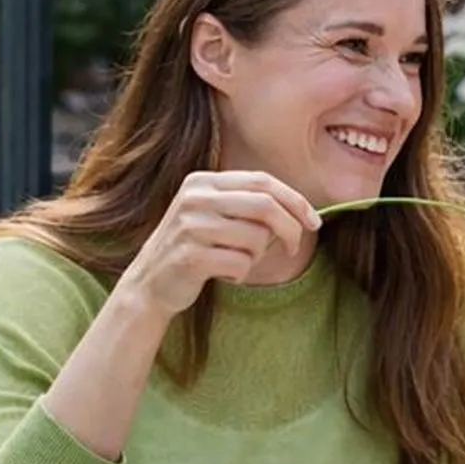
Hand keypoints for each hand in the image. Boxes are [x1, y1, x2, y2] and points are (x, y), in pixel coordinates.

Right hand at [116, 170, 319, 318]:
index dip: (295, 201)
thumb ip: (252, 207)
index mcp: (203, 181)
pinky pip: (240, 264)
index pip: (263, 181)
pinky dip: (240, 274)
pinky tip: (222, 274)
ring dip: (256, 257)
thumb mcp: (218, 216)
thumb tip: (302, 213)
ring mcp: (189, 226)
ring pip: (255, 238)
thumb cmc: (196, 248)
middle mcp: (194, 198)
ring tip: (235, 261)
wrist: (150, 282)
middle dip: (290, 230)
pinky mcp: (189, 256)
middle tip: (292, 249)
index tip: (314, 222)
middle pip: (265, 206)